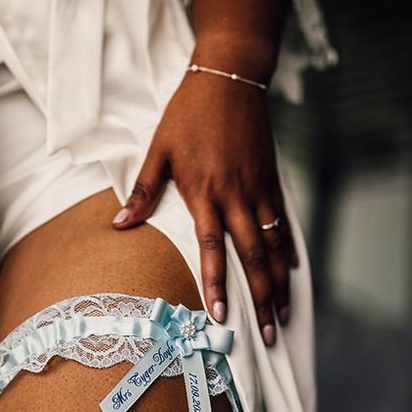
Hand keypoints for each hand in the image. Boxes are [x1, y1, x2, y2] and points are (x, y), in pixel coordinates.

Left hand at [112, 67, 298, 346]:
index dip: (217, 284)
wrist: (229, 78)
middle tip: (267, 333)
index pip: (212, 248)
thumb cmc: (187, 114)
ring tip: (283, 314)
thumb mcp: (158, 151)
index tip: (221, 316)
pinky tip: (292, 270)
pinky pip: (283, 222)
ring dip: (279, 282)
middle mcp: (235, 197)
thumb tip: (119, 225)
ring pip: (272, 245)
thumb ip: (143, 192)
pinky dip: (288, 248)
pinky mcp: (272, 179)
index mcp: (204, 193)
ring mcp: (258, 189)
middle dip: (260, 298)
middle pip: (251, 257)